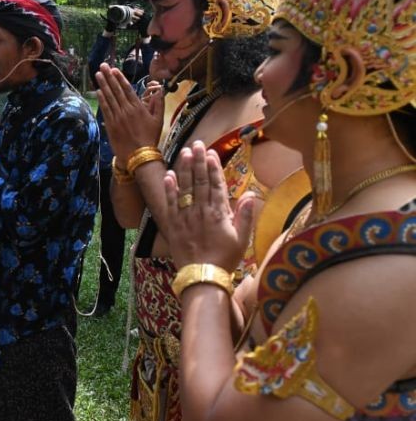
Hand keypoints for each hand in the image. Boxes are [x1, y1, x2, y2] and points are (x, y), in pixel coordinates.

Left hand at [95, 63, 163, 156]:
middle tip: (103, 66)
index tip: (114, 69)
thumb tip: (159, 91)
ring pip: (109, 98)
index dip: (120, 78)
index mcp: (138, 108)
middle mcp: (126, 110)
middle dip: (109, 77)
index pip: (127, 89)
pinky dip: (102, 99)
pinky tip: (99, 91)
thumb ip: (158, 104)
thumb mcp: (158, 120)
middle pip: (116, 90)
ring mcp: (117, 117)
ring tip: (98, 74)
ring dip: (103, 85)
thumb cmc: (150, 138)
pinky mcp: (111, 125)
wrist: (139, 156)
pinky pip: (105, 109)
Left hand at [164, 141, 253, 270]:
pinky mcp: (173, 225)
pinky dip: (170, 189)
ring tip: (184, 153)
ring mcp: (186, 217)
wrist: (203, 277)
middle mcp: (201, 211)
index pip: (216, 184)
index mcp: (219, 214)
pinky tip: (169, 175)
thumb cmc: (225, 259)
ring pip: (185, 188)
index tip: (211, 153)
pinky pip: (170, 203)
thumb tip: (250, 193)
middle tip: (196, 144)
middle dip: (199, 161)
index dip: (214, 167)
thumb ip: (245, 215)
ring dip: (185, 169)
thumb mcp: (242, 239)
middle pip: (200, 181)